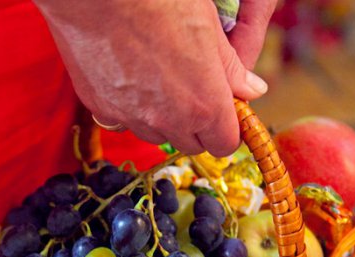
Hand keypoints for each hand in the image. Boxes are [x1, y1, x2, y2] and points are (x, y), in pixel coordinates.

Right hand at [34, 0, 273, 155]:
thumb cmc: (157, 2)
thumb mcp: (208, 28)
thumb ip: (231, 69)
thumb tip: (252, 89)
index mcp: (204, 105)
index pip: (225, 144)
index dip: (227, 128)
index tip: (224, 112)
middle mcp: (168, 121)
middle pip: (191, 144)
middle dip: (197, 126)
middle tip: (193, 91)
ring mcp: (133, 119)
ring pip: (157, 134)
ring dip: (163, 119)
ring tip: (158, 79)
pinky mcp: (103, 110)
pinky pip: (125, 121)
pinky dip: (131, 108)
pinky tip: (130, 76)